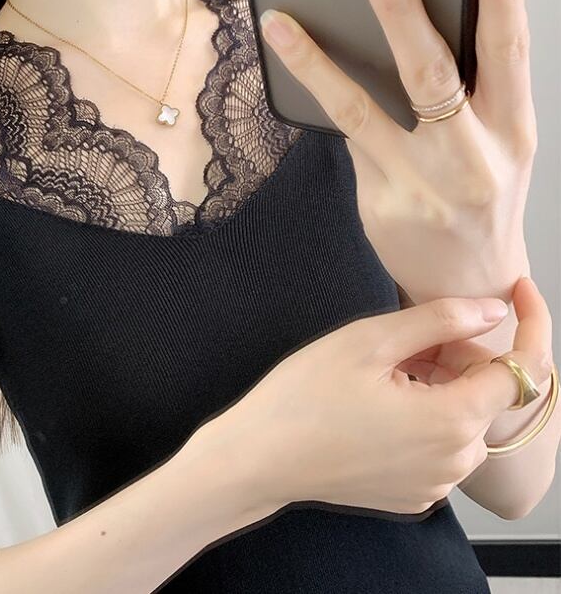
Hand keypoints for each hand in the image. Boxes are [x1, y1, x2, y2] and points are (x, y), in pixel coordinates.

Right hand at [202, 293, 524, 517]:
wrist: (259, 457)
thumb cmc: (305, 394)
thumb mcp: (368, 340)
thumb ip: (440, 320)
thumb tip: (492, 309)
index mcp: (451, 421)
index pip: (523, 371)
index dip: (528, 326)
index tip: (517, 291)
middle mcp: (454, 462)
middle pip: (487, 394)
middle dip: (462, 356)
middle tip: (408, 336)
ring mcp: (434, 484)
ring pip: (463, 419)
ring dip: (442, 386)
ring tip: (385, 369)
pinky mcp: (412, 495)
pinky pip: (439, 446)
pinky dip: (425, 416)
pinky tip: (379, 402)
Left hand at [258, 0, 534, 306]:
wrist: (466, 282)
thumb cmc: (481, 199)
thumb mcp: (498, 144)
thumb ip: (472, 92)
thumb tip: (415, 21)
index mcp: (512, 131)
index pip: (511, 49)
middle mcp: (471, 157)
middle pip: (432, 71)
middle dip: (400, 9)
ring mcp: (421, 184)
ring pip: (362, 107)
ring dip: (317, 59)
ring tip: (281, 21)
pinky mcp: (382, 201)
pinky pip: (344, 139)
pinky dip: (319, 96)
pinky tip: (292, 63)